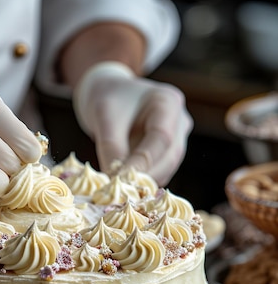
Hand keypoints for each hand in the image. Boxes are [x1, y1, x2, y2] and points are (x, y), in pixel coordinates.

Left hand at [73, 62, 192, 185]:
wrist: (108, 92)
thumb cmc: (107, 98)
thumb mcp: (104, 118)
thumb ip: (111, 147)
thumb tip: (116, 181)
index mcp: (168, 102)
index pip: (162, 138)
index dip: (144, 162)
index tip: (123, 179)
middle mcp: (179, 119)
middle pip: (170, 156)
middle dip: (146, 176)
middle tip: (121, 191)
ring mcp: (178, 136)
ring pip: (166, 167)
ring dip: (145, 181)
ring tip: (120, 190)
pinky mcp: (168, 151)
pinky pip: (159, 171)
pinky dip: (143, 180)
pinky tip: (125, 186)